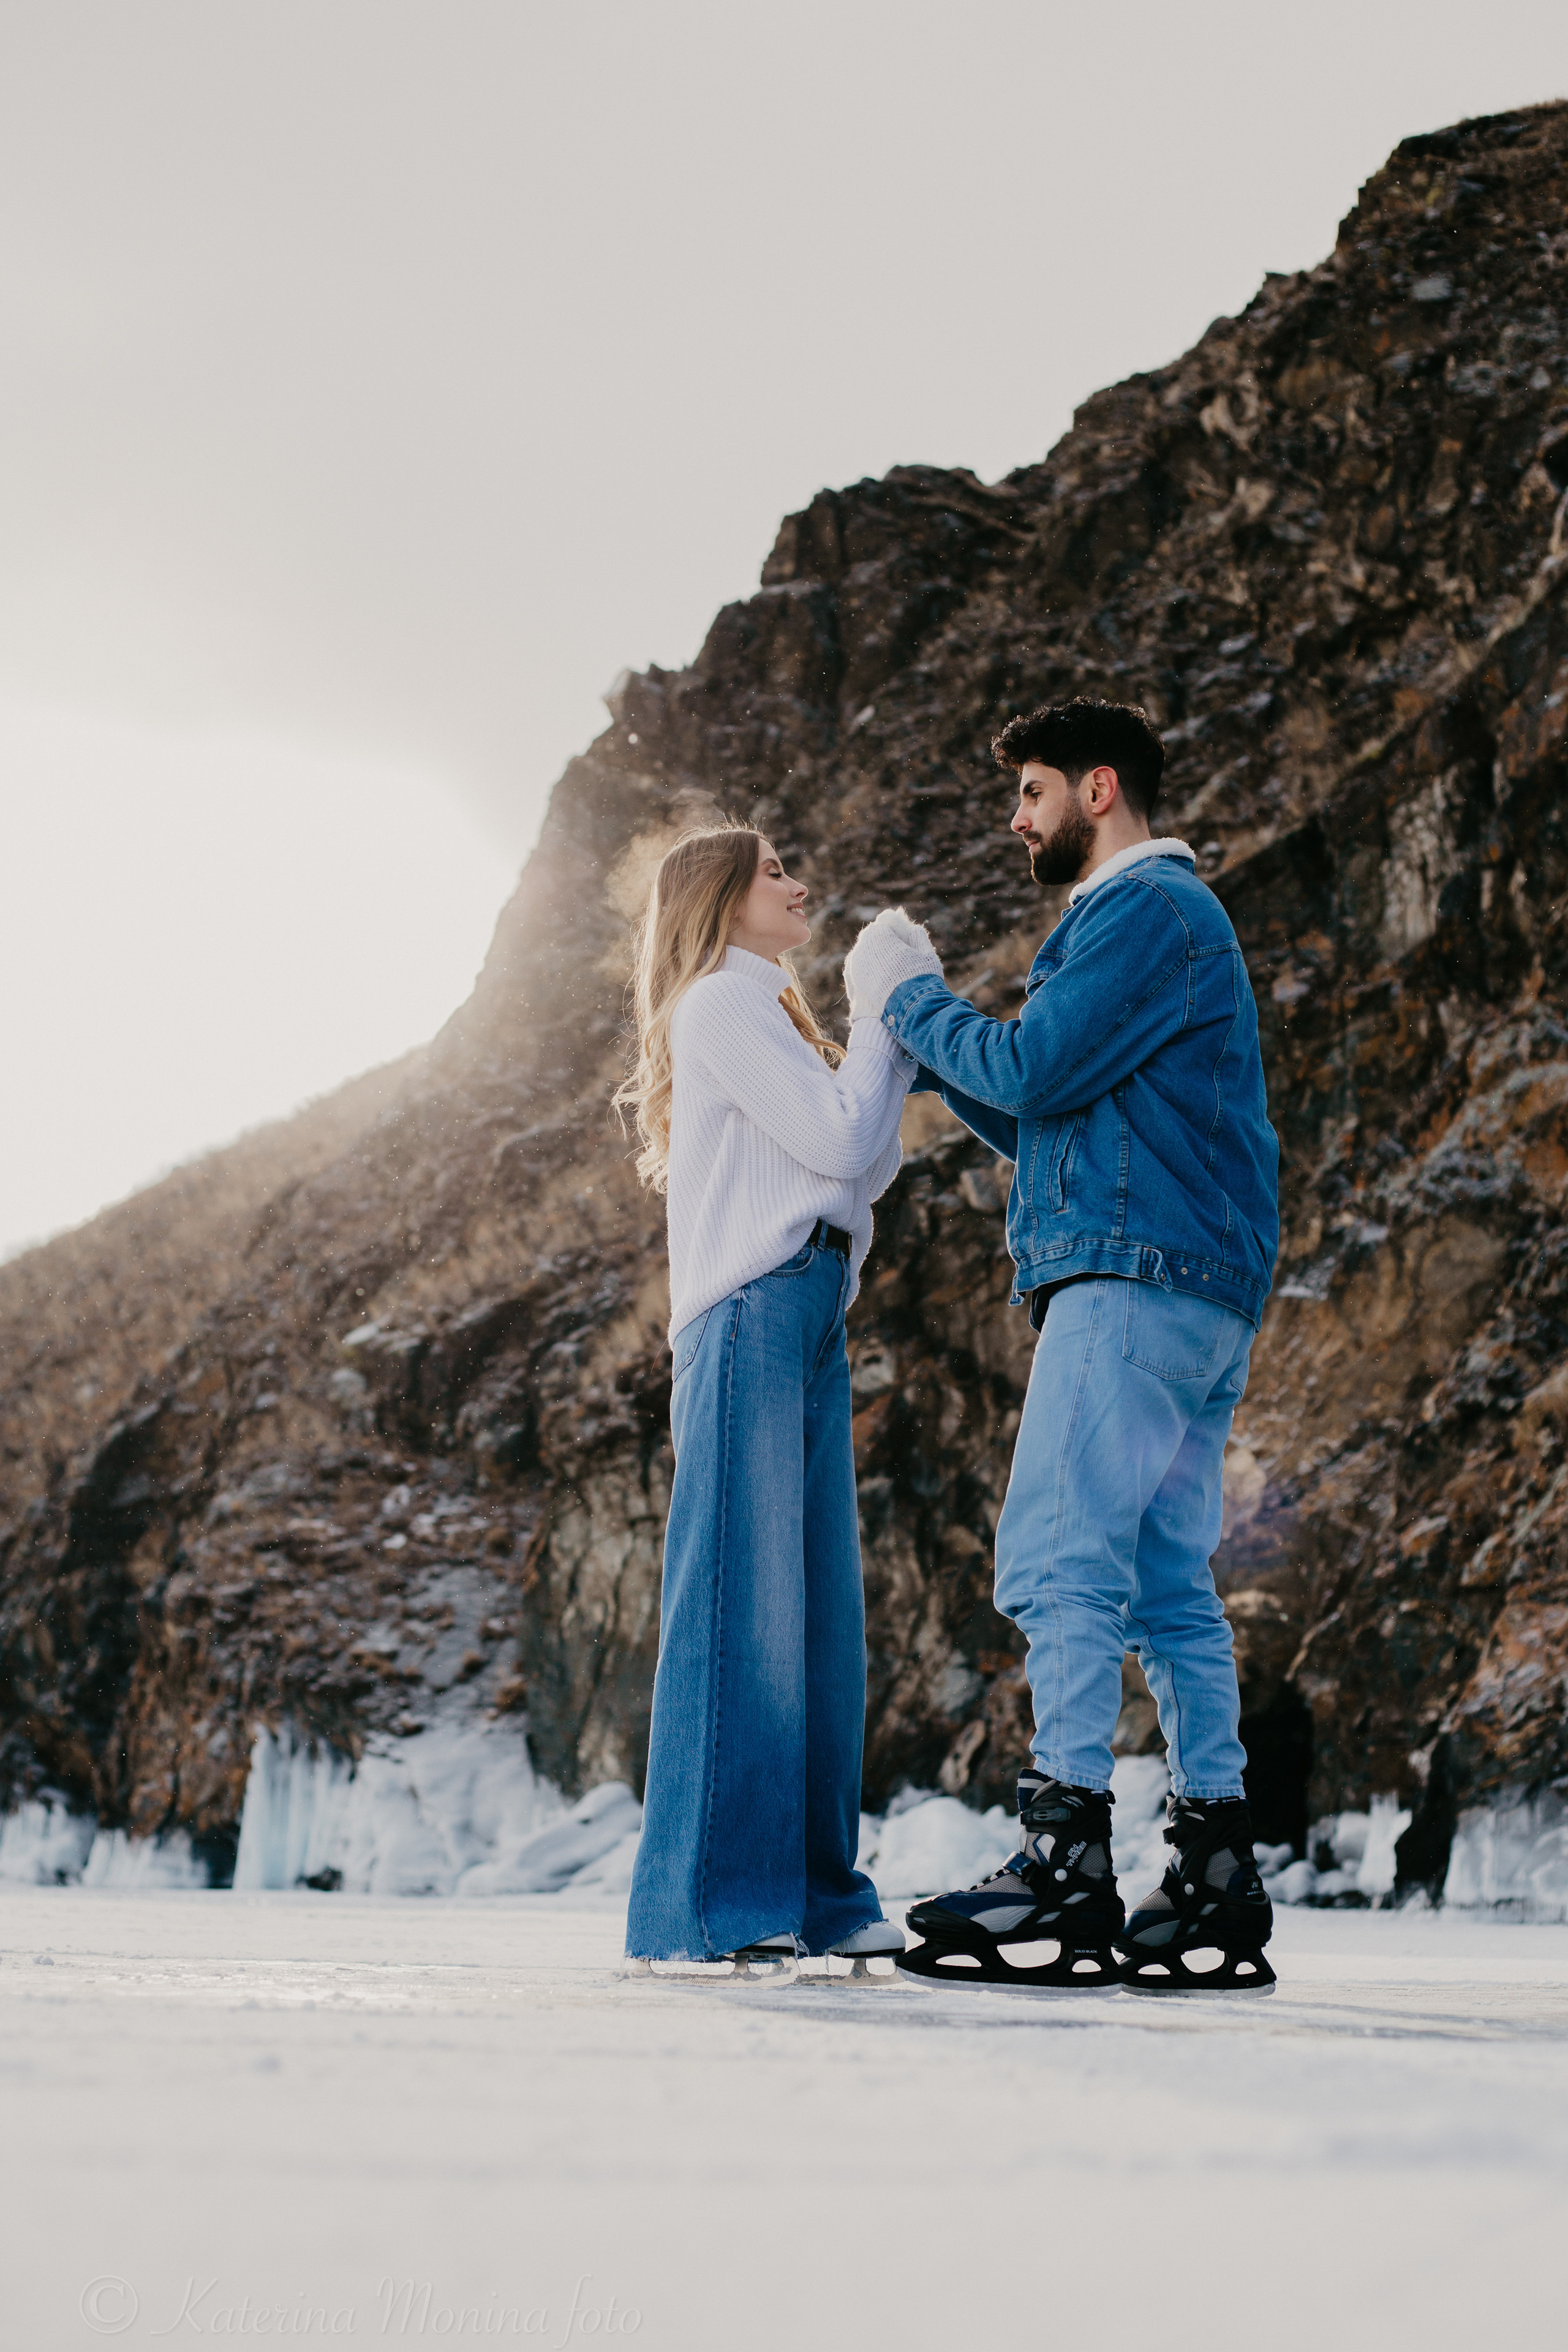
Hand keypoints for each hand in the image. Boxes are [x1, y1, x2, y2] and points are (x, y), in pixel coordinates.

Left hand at [843, 906, 943, 1022]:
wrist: (907, 1008)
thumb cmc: (920, 978)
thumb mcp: (926, 954)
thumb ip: (919, 937)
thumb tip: (913, 928)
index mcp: (879, 934)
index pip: (884, 924)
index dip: (895, 931)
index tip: (902, 938)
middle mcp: (863, 946)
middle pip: (872, 938)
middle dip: (883, 943)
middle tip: (896, 954)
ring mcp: (855, 964)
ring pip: (864, 954)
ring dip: (874, 957)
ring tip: (889, 968)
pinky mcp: (853, 980)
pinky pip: (859, 968)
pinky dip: (868, 970)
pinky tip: (880, 976)